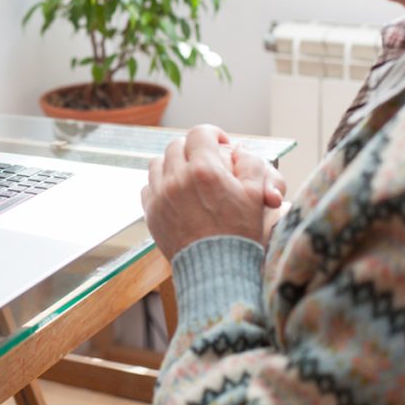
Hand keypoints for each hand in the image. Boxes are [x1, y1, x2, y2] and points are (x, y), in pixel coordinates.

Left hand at [141, 124, 285, 260]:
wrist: (218, 271)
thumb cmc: (241, 234)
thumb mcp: (257, 195)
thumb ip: (251, 164)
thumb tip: (239, 149)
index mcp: (204, 170)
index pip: (200, 133)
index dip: (212, 134)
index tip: (220, 144)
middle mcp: (177, 179)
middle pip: (177, 145)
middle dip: (193, 149)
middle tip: (205, 161)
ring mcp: (160, 196)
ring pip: (158, 163)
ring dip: (173, 164)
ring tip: (188, 175)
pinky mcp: (151, 213)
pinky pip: (148, 187)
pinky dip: (160, 185)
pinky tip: (175, 194)